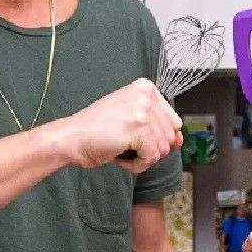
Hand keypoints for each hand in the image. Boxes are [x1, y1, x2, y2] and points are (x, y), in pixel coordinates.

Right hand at [53, 78, 183, 172]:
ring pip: (162, 150)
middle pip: (169, 137)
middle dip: (149, 148)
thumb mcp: (132, 120)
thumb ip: (159, 127)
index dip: (156, 137)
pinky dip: (136, 164)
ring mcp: (143, 111)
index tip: (133, 135)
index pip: (173, 122)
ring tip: (120, 147)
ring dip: (142, 157)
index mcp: (146, 87)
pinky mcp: (138, 128)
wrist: (71, 138)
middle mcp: (147, 95)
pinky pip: (151, 158)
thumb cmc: (97, 131)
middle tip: (123, 142)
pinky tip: (119, 154)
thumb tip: (180, 141)